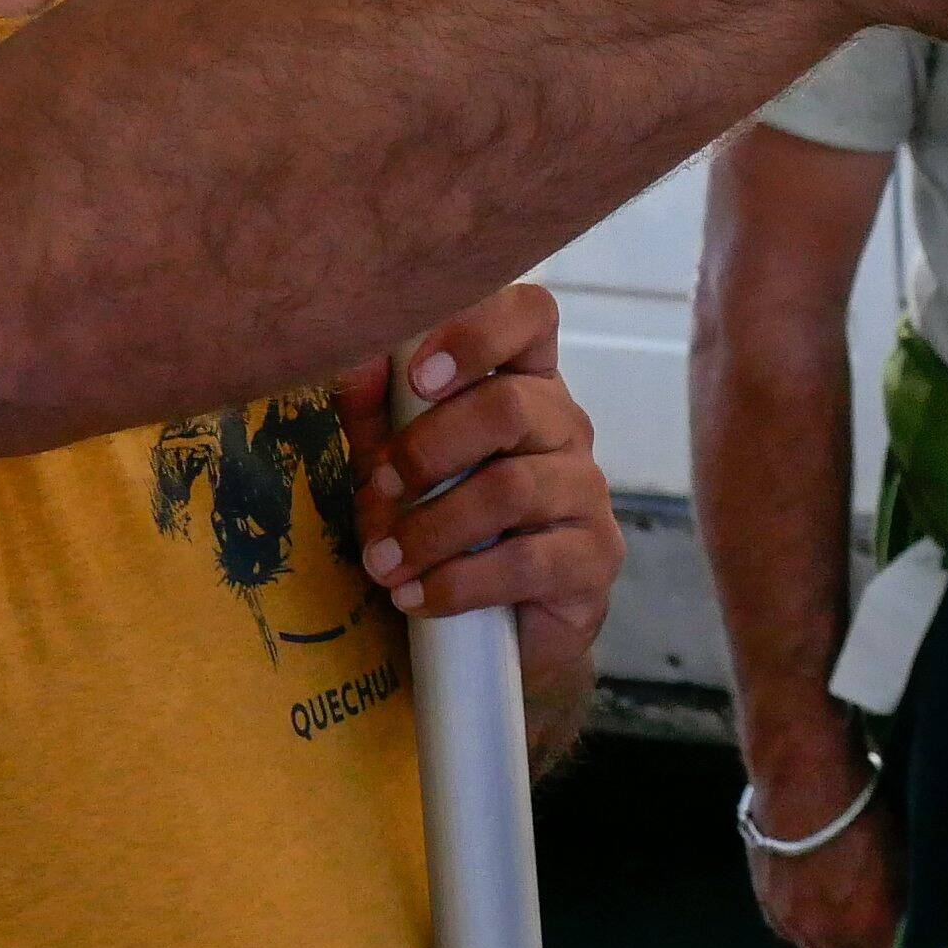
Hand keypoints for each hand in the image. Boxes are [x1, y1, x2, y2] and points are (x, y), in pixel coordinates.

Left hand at [334, 282, 624, 744]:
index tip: (417, 378)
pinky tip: (418, 597)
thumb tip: (353, 358)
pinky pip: (526, 563)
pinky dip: (458, 583)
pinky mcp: (594, 559)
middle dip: (428, 449)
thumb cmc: (439, 525)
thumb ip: (374, 408)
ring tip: (383, 564)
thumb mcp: (392, 461)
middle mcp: (566, 426)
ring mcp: (588, 492)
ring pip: (511, 489)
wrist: (485, 631)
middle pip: (511, 406)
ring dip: (431, 529)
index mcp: (521, 382)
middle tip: (380, 490)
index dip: (477, 332)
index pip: (529, 316)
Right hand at [745, 785, 903, 947]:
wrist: (803, 779)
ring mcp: (794, 924)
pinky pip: (790, 934)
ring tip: (845, 916)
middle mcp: (831, 936)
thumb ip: (907, 899)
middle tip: (881, 935)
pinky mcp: (768, 906)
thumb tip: (918, 918)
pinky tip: (814, 903)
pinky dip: (804, 926)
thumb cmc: (866, 808)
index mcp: (871, 926)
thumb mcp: (902, 854)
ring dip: (835, 944)